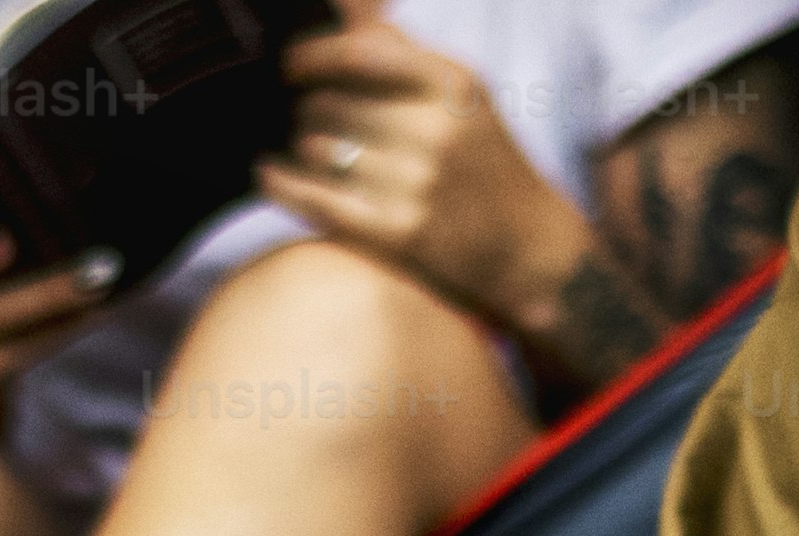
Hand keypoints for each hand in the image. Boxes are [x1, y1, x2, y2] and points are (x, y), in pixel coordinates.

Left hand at [263, 19, 598, 339]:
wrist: (529, 250)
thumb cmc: (485, 164)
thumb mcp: (464, 95)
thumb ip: (403, 54)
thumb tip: (339, 22)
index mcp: (451, 84)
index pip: (355, 53)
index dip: (308, 56)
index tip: (291, 65)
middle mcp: (435, 129)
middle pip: (325, 104)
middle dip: (309, 112)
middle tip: (315, 125)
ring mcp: (417, 182)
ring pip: (315, 149)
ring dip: (305, 151)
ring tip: (320, 158)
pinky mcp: (401, 232)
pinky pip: (316, 198)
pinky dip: (282, 184)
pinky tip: (269, 175)